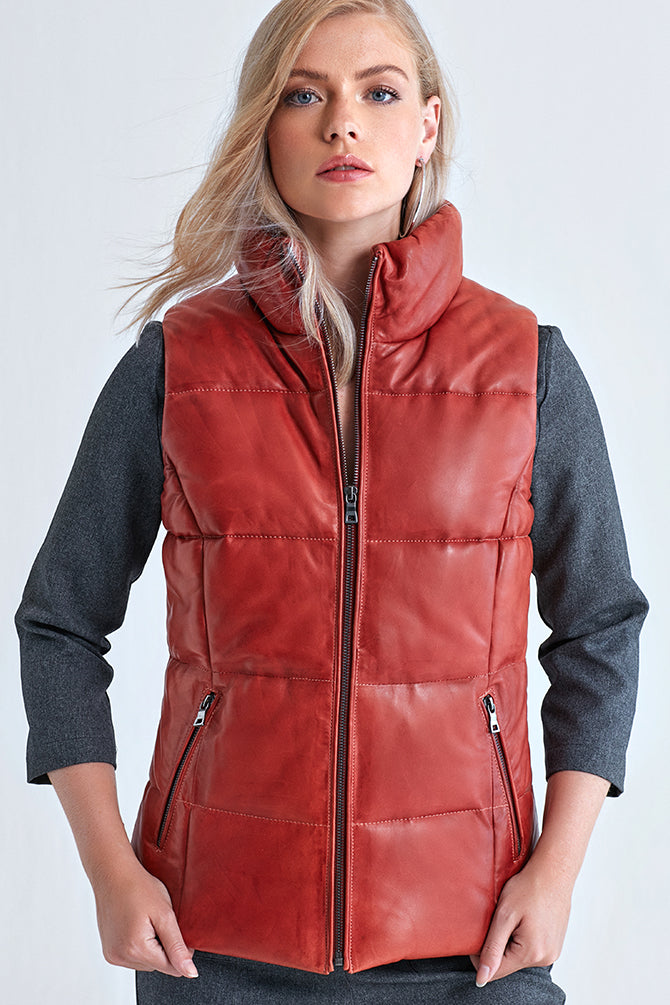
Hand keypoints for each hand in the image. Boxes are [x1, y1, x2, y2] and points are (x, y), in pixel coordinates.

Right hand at [92, 856, 198, 978]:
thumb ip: (177, 946)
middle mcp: (120, 957)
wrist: (113, 872)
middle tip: (159, 919)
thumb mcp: (165, 914)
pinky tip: (137, 924)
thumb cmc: (139, 887)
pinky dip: (139, 944)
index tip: (176, 927)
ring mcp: (112, 955)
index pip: (171, 967)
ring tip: (147, 919)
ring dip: (152, 946)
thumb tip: (190, 972)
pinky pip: (132, 956)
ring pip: (145, 962)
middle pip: (158, 965)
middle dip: (164, 945)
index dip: (180, 949)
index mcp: (136, 949)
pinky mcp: (109, 951)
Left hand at [469, 854, 571, 985]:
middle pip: (508, 964)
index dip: (480, 954)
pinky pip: (531, 949)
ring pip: (519, 956)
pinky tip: (525, 918)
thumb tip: (482, 979)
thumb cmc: (529, 888)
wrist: (554, 872)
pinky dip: (523, 937)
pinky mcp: (554, 945)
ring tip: (515, 916)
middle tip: (500, 918)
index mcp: (531, 953)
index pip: (495, 971)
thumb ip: (492, 948)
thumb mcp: (504, 916)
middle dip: (498, 944)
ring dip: (510, 940)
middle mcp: (545, 958)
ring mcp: (552, 952)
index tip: (480, 931)